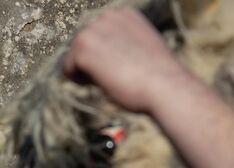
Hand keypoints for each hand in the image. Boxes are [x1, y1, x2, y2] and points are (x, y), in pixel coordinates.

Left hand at [63, 7, 183, 113]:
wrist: (165, 87)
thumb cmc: (158, 78)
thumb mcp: (141, 51)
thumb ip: (122, 46)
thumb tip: (106, 56)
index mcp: (124, 14)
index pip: (98, 36)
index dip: (105, 57)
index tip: (121, 68)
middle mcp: (107, 15)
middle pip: (83, 44)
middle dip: (93, 63)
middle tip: (116, 76)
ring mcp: (94, 29)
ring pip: (74, 56)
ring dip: (87, 72)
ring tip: (111, 78)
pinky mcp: (84, 46)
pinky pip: (68, 69)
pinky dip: (79, 81)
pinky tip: (101, 82)